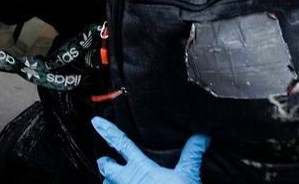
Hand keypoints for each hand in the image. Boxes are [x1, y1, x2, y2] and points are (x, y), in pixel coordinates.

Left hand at [92, 117, 208, 183]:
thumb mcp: (188, 175)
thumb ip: (192, 154)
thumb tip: (202, 135)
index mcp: (141, 167)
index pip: (121, 143)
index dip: (108, 131)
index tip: (95, 121)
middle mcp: (127, 180)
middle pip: (106, 167)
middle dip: (105, 164)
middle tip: (104, 161)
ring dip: (110, 182)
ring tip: (112, 181)